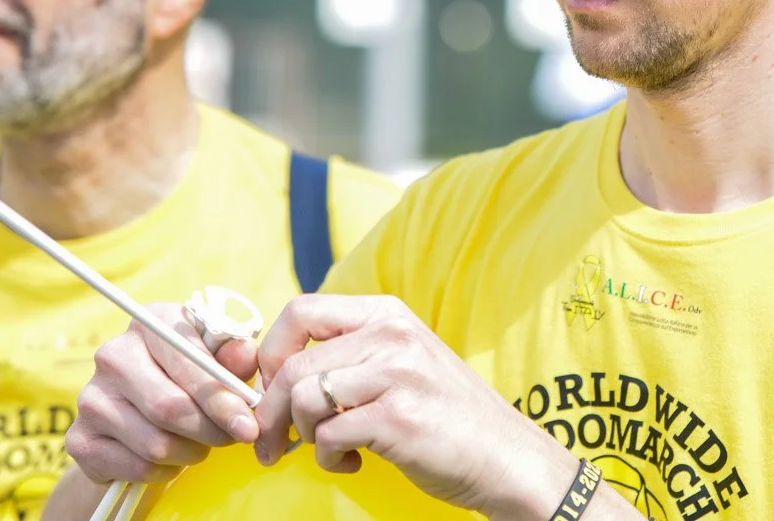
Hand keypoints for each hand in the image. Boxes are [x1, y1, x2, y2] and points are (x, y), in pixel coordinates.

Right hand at [65, 303, 262, 485]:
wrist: (139, 416)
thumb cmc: (189, 379)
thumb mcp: (217, 361)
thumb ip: (233, 358)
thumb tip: (245, 354)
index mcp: (150, 323)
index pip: (187, 363)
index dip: (222, 398)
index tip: (249, 425)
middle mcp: (113, 354)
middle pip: (168, 407)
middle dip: (210, 430)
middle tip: (233, 438)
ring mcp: (90, 397)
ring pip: (156, 443)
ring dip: (191, 451)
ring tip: (200, 443)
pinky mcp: (80, 439)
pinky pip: (138, 466)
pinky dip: (166, 470)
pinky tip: (170, 456)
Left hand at [252, 294, 572, 520]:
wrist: (504, 455)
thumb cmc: (445, 415)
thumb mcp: (401, 361)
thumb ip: (351, 353)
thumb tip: (276, 374)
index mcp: (387, 313)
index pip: (299, 311)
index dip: (269, 354)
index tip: (271, 390)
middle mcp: (391, 333)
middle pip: (292, 364)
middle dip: (270, 412)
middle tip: (272, 444)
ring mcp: (397, 373)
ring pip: (305, 398)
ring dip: (302, 437)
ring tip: (328, 450)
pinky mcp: (399, 417)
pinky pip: (329, 436)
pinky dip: (328, 458)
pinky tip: (351, 462)